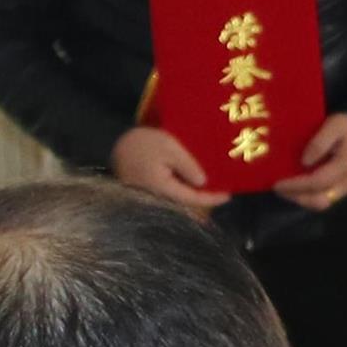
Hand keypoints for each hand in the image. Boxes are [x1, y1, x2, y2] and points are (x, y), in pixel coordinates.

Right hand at [107, 125, 222, 210]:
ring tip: (215, 186)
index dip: (211, 199)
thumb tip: (203, 183)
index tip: (228, 195)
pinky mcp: (149, 191)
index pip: (191, 199)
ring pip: (178, 198)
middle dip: (205, 198)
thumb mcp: (170, 148)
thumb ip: (187, 166)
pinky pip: (171, 192)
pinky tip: (196, 181)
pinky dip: (185, 188)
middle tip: (225, 190)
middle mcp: (156, 196)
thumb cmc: (145, 143)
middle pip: (185, 203)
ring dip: (195, 193)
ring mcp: (151, 195)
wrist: (118, 143)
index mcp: (162, 187)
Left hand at [272, 112, 346, 208]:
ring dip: (302, 199)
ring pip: (323, 203)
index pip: (317, 182)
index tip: (277, 183)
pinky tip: (299, 188)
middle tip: (279, 189)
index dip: (295, 185)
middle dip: (297, 197)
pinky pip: (326, 199)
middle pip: (320, 200)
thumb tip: (304, 162)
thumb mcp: (334, 125)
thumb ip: (319, 143)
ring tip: (286, 190)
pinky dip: (310, 196)